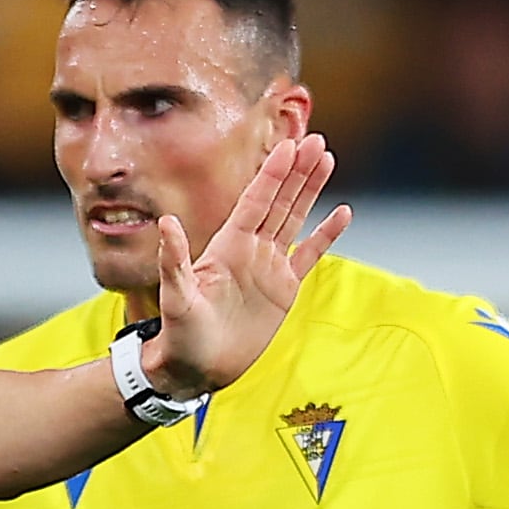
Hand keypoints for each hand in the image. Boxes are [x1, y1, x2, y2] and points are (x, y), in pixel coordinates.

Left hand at [142, 131, 347, 400]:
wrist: (195, 369)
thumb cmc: (179, 334)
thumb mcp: (175, 297)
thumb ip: (174, 260)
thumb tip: (166, 223)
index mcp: (227, 247)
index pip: (254, 202)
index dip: (272, 175)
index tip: (288, 146)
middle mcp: (249, 250)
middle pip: (279, 202)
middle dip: (297, 171)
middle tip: (315, 139)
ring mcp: (268, 267)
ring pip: (295, 219)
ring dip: (310, 190)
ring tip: (325, 158)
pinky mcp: (283, 290)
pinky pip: (309, 256)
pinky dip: (325, 236)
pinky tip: (342, 212)